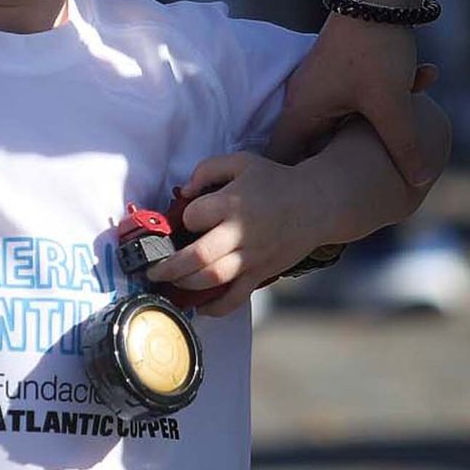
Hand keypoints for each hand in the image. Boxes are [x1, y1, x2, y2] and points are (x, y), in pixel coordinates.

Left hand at [143, 153, 318, 317]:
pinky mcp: (261, 274)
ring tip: (169, 284)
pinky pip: (236, 298)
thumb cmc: (274, 181)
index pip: (194, 215)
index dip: (184, 218)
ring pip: (213, 279)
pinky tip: (201, 308)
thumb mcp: (241, 162)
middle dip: (168, 266)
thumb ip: (208, 169)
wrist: (317, 204)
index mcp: (233, 203)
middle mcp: (240, 233)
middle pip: (197, 256)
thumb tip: (186, 190)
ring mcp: (251, 257)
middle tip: (152, 270)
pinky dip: (216, 307)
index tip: (184, 218)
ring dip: (185, 285)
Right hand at [265, 13, 433, 185]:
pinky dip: (382, 102)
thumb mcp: (392, 104)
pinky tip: (420, 85)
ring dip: (368, 131)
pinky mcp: (340, 73)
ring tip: (395, 144)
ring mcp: (321, 86)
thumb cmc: (374, 50)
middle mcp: (304, 101)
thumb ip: (404, 146)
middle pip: (312, 148)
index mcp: (301, 113)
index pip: (280, 161)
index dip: (291, 186)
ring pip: (339, 124)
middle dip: (337, 165)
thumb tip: (420, 181)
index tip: (309, 206)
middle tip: (356, 188)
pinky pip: (356, 101)